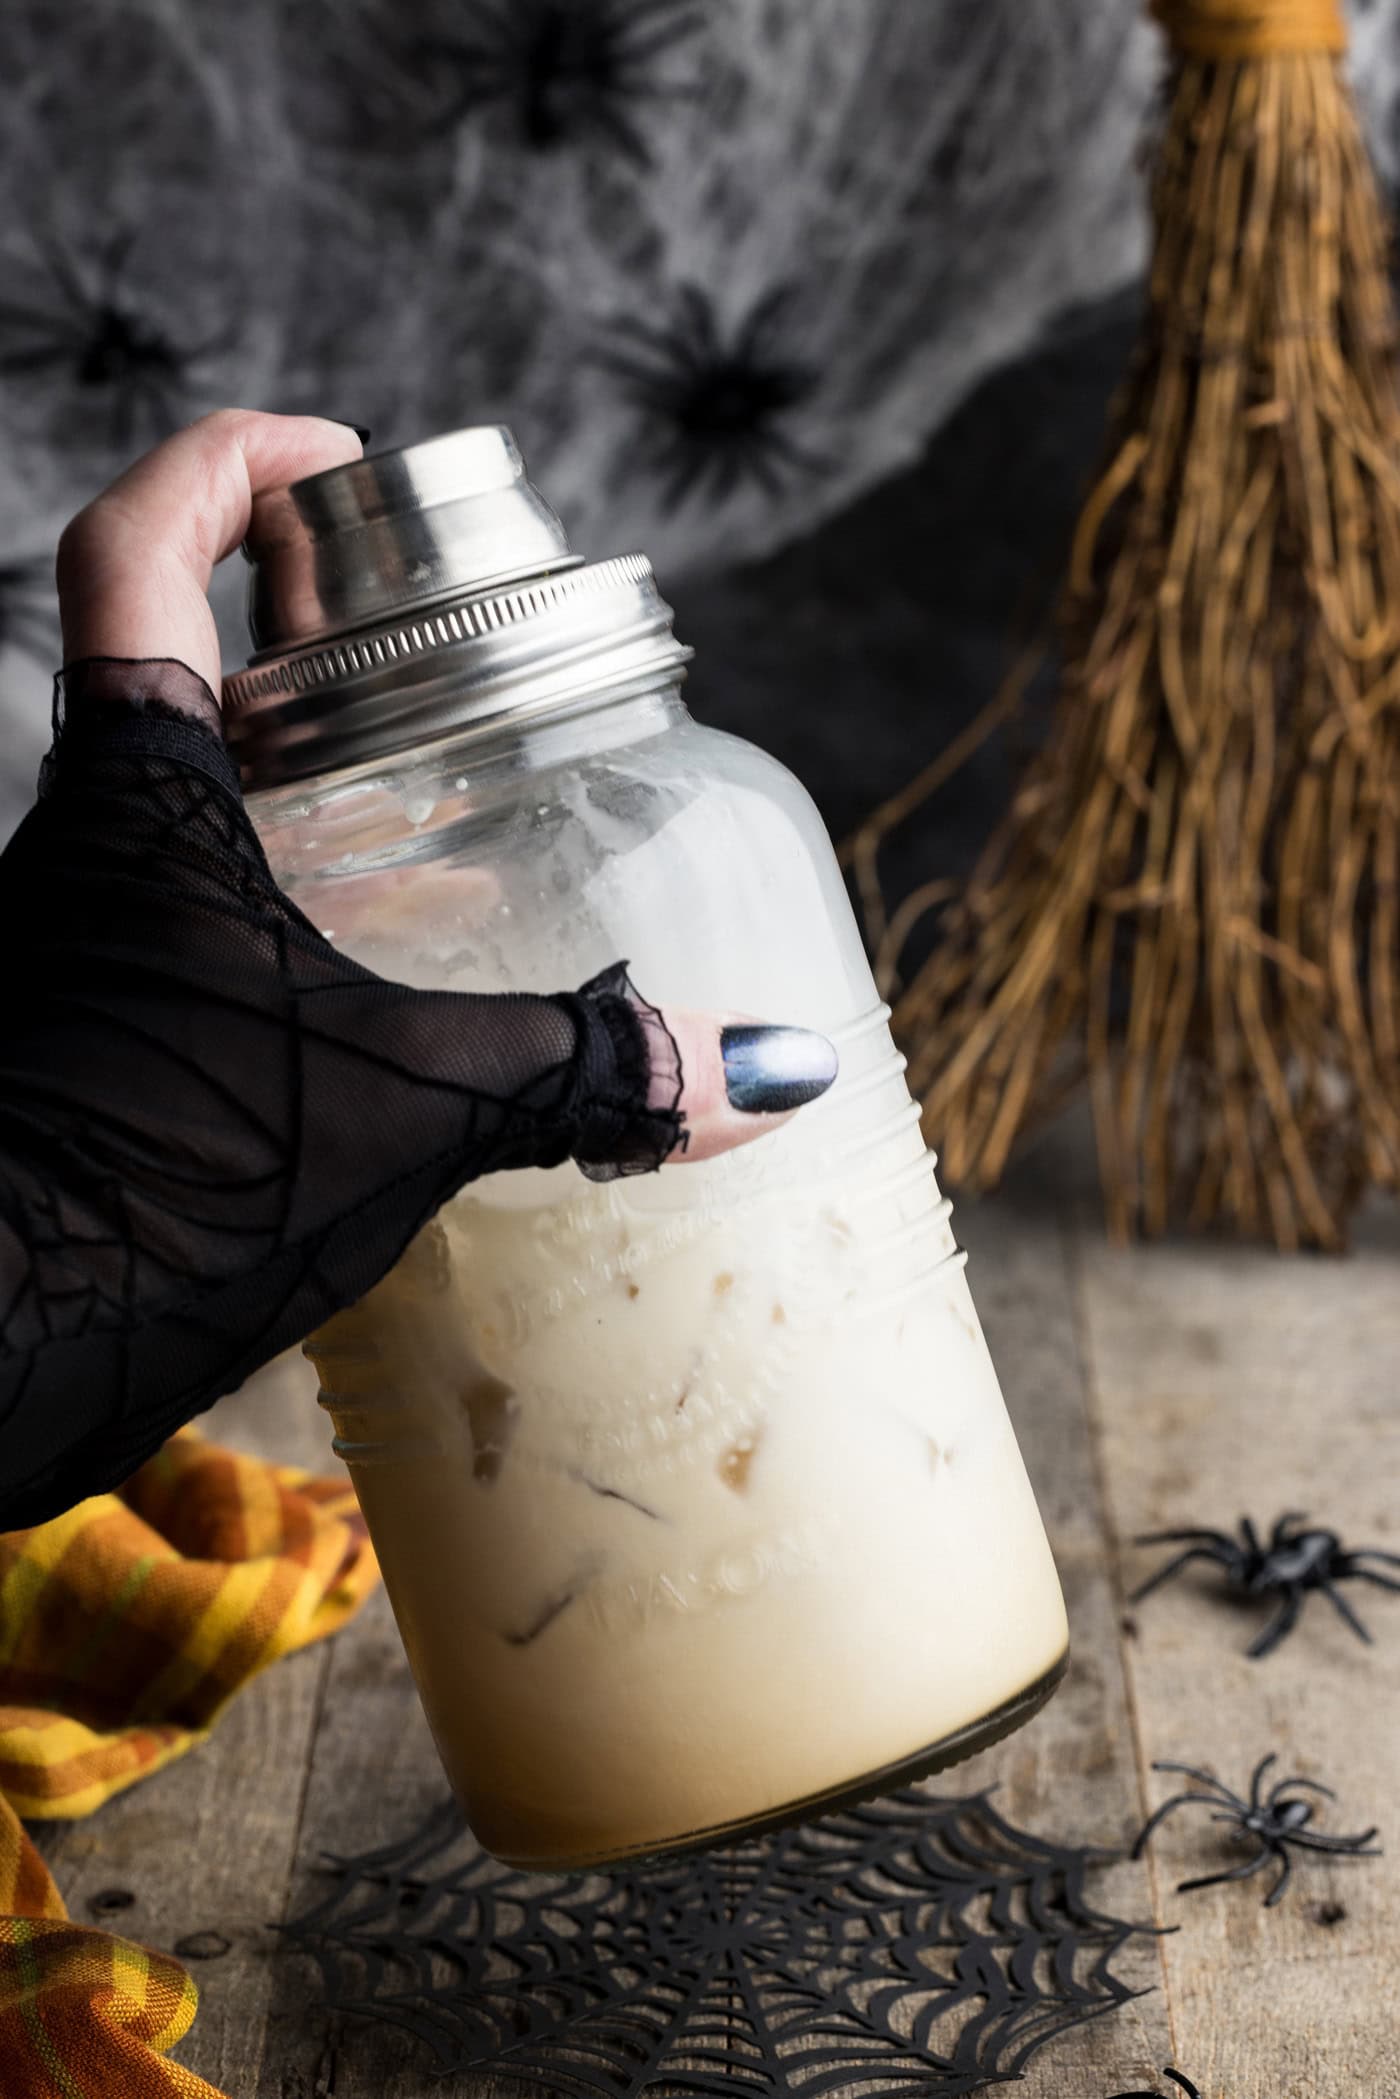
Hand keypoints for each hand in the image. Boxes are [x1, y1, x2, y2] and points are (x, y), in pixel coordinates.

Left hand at [51, 409, 837, 1162]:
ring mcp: (71, 945)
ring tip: (440, 825)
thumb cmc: (163, 1182)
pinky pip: (181, 923)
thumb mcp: (403, 1106)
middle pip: (170, 667)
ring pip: (177, 808)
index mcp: (140, 794)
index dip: (227, 462)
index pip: (135, 546)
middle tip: (428, 656)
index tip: (333, 459)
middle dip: (297, 642)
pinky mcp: (84, 1039)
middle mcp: (81, 847)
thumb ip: (583, 1072)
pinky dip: (282, 916)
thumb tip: (768, 1070)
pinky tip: (382, 987)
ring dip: (296, 791)